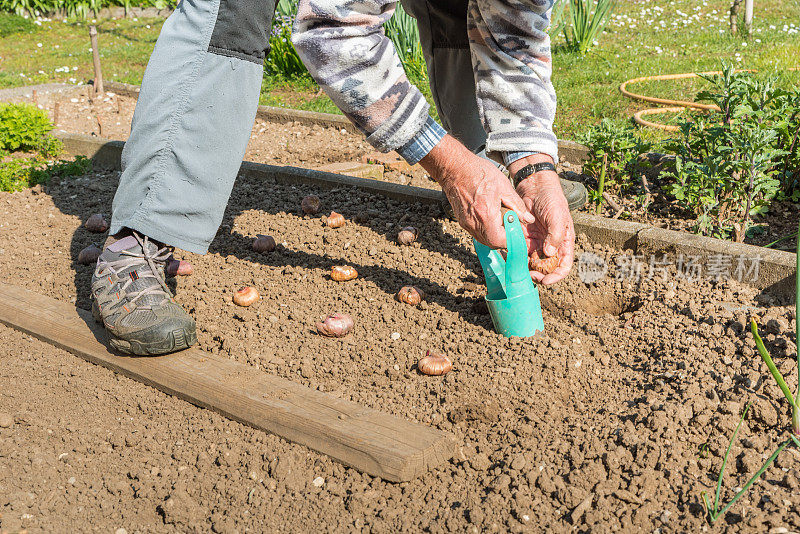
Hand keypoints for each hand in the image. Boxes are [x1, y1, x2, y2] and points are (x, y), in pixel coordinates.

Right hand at [419, 135, 533, 248]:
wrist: (454, 168)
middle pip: (492, 243)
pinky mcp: (462, 221)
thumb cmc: (477, 173)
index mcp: (485, 215)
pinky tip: (491, 216)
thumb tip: (528, 219)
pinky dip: (487, 229)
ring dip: (496, 234)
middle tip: (513, 226)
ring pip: (484, 239)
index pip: (500, 240)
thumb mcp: (504, 186)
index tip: (519, 233)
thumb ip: (517, 205)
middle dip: (505, 238)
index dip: (512, 239)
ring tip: (502, 220)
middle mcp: (474, 223)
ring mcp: (466, 223)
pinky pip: (477, 232)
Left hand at [509, 156, 574, 284]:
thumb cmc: (552, 199)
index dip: (556, 276)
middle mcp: (551, 245)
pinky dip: (516, 256)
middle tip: (530, 275)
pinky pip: (520, 251)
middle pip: (547, 268)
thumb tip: (549, 252)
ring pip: (532, 262)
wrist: (535, 186)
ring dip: (526, 267)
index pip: (564, 265)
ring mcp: (537, 242)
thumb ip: (555, 234)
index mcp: (564, 242)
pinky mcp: (525, 238)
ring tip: (520, 267)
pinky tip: (511, 257)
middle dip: (539, 275)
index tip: (546, 281)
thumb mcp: (557, 215)